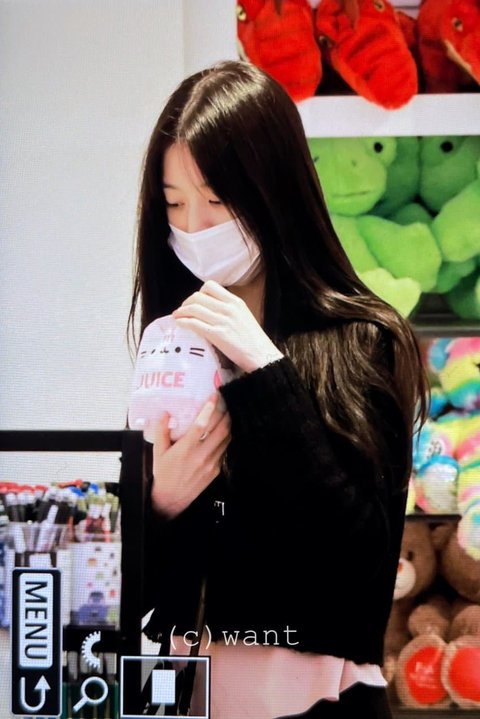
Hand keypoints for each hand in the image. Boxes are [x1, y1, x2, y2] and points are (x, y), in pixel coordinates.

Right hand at [151, 392, 230, 518]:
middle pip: (221, 429)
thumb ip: (161, 431)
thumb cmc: (163, 473)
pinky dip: (226, 438)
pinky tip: (224, 432)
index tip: (214, 395)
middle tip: (226, 402)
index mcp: (186, 448)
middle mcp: (201, 454)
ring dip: (228, 425)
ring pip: (226, 439)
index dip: (209, 408)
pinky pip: (225, 450)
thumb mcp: (158, 452)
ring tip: (227, 414)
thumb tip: (165, 413)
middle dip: (226, 413)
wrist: (171, 499)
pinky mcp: (216, 469)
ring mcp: (211, 463)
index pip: (201, 424)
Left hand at [172, 280, 283, 372]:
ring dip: (181, 312)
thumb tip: (209, 309)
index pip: (210, 286)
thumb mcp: (243, 316)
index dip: (198, 293)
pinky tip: (180, 324)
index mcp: (235, 301)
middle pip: (198, 296)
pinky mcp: (218, 334)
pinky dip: (183, 322)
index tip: (194, 302)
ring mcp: (223, 321)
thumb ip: (228, 309)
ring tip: (177, 317)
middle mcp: (228, 308)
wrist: (261, 355)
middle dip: (186, 303)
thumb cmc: (253, 339)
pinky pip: (194, 323)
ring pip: (194, 308)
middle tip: (182, 310)